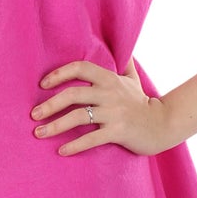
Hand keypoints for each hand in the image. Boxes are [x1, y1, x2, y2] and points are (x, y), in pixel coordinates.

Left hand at [30, 58, 175, 157]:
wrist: (163, 125)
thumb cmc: (142, 103)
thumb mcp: (133, 79)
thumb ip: (124, 63)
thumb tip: (121, 47)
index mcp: (109, 79)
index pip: (80, 68)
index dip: (59, 74)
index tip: (43, 84)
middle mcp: (111, 93)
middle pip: (73, 95)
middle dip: (49, 105)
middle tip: (33, 115)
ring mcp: (115, 113)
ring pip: (79, 117)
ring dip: (55, 126)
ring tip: (39, 134)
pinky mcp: (119, 132)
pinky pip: (91, 139)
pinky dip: (74, 145)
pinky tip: (61, 151)